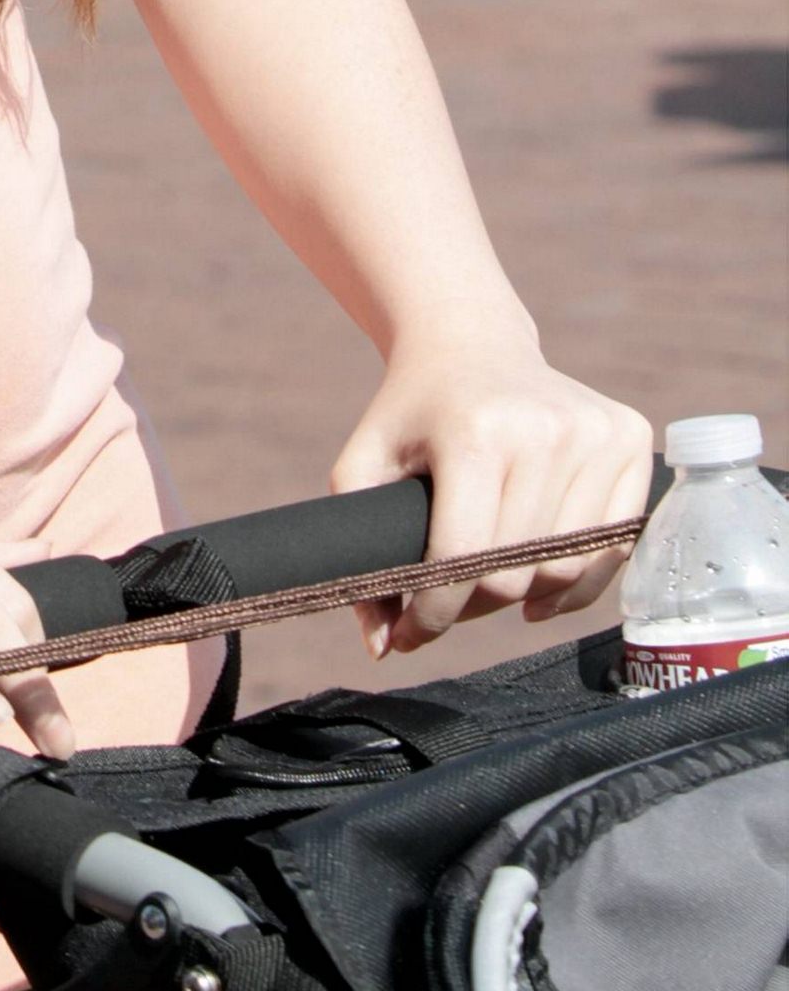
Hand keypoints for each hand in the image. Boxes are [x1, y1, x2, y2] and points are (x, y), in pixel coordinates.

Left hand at [332, 334, 651, 659]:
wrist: (469, 343)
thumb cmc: (412, 412)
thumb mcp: (363, 465)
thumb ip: (360, 554)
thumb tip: (381, 648)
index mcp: (475, 432)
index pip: (463, 557)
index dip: (433, 612)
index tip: (411, 632)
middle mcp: (545, 429)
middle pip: (516, 571)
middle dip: (472, 605)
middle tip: (446, 601)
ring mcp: (595, 431)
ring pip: (567, 567)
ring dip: (524, 596)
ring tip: (488, 587)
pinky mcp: (630, 436)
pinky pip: (615, 545)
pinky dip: (580, 582)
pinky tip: (542, 586)